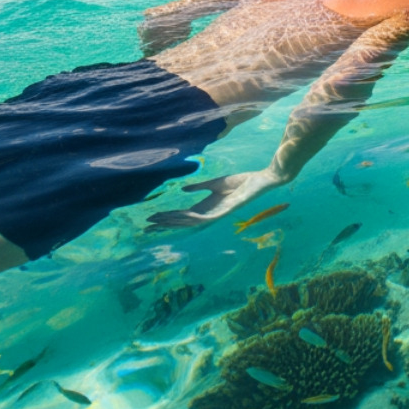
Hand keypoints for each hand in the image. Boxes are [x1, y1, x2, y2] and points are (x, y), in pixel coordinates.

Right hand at [147, 168, 284, 229]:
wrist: (261, 180)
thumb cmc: (241, 181)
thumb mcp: (216, 183)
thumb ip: (200, 188)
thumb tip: (182, 190)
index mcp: (206, 207)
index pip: (182, 216)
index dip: (166, 218)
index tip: (150, 220)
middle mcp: (209, 213)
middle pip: (182, 222)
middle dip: (165, 225)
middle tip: (147, 228)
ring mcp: (217, 213)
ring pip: (191, 222)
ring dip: (175, 222)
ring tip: (158, 222)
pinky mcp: (227, 211)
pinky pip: (207, 218)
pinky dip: (195, 218)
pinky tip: (184, 217)